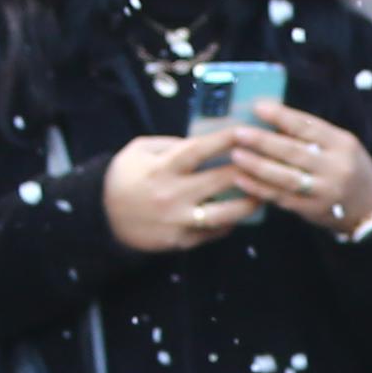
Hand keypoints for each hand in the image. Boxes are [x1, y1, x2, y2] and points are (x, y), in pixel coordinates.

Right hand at [102, 127, 256, 254]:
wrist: (103, 217)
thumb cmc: (124, 177)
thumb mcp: (140, 150)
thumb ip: (172, 143)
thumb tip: (207, 141)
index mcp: (162, 168)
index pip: (199, 150)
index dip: (225, 139)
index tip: (247, 130)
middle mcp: (172, 195)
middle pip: (219, 181)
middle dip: (248, 169)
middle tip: (268, 162)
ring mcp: (177, 221)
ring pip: (224, 214)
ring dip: (248, 203)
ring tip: (263, 193)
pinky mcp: (180, 241)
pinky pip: (212, 234)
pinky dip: (229, 224)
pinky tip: (241, 213)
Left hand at [226, 99, 371, 236]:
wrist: (370, 207)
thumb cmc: (348, 167)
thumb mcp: (340, 145)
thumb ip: (312, 134)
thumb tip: (273, 118)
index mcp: (342, 144)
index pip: (309, 127)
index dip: (282, 116)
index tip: (258, 107)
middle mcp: (336, 167)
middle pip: (295, 152)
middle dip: (263, 141)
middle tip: (238, 132)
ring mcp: (324, 191)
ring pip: (286, 177)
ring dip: (258, 166)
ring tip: (235, 155)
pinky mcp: (313, 210)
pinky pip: (282, 198)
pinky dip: (260, 189)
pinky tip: (242, 180)